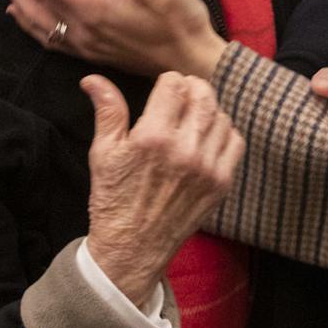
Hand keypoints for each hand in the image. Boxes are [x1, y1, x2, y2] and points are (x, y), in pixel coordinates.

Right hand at [81, 73, 243, 305]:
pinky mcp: (221, 183)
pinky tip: (206, 139)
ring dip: (207, 111)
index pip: (175, 84)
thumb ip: (107, 110)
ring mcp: (207, 168)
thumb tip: (93, 79)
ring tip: (191, 120)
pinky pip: (235, 142)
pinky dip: (223, 134)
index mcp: (153, 138)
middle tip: (179, 98)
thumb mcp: (103, 153)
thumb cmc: (114, 199)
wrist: (132, 248)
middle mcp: (184, 150)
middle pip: (204, 94)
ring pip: (221, 116)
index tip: (161, 90)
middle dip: (191, 89)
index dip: (168, 82)